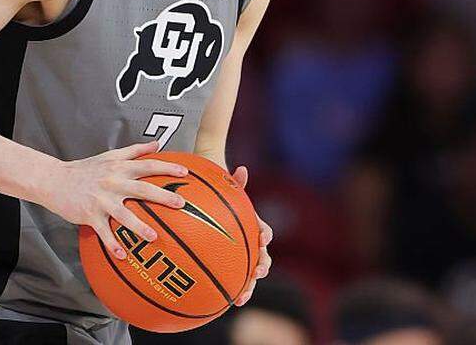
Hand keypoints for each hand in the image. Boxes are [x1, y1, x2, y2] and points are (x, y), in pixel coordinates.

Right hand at [39, 141, 187, 260]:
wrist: (55, 180)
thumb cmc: (86, 168)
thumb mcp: (110, 155)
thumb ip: (135, 150)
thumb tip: (158, 144)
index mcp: (120, 168)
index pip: (147, 165)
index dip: (167, 168)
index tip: (185, 173)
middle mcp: (113, 183)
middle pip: (142, 189)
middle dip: (162, 196)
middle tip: (181, 204)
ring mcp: (101, 200)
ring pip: (123, 214)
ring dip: (139, 226)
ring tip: (154, 237)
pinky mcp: (90, 215)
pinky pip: (103, 232)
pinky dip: (112, 244)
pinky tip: (123, 256)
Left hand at [231, 165, 271, 305]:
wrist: (210, 204)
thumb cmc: (219, 194)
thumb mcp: (225, 187)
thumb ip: (234, 182)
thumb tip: (242, 169)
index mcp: (252, 226)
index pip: (264, 231)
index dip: (265, 235)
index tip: (262, 239)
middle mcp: (250, 243)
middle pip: (261, 258)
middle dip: (261, 267)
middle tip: (258, 273)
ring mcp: (240, 256)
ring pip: (248, 275)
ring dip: (248, 287)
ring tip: (240, 300)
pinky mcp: (228, 266)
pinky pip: (230, 281)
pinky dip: (227, 292)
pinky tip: (218, 305)